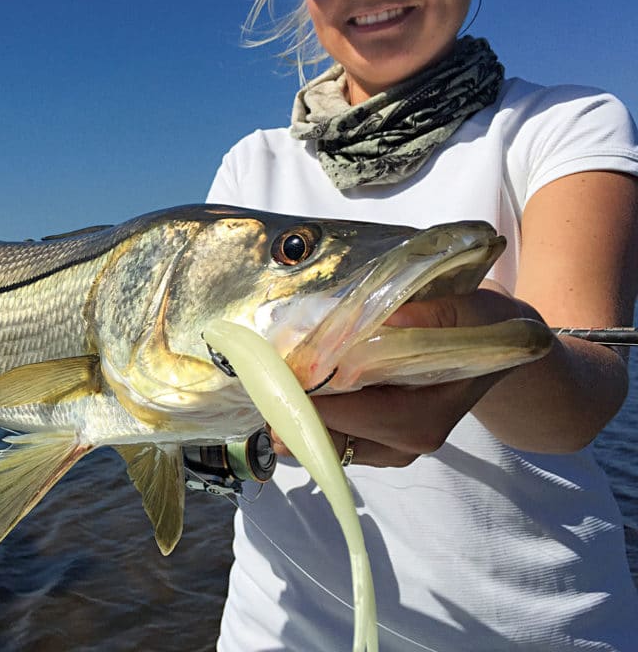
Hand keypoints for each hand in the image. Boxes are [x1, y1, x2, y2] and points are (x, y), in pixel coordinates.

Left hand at [271, 286, 533, 466]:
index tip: (269, 374)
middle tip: (252, 380)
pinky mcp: (382, 443)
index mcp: (424, 418)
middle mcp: (407, 442)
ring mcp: (393, 448)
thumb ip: (434, 316)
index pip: (350, 415)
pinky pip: (334, 438)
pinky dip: (308, 417)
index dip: (305, 396)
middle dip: (289, 408)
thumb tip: (391, 318)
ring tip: (262, 382)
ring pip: (327, 443)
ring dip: (293, 415)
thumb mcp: (474, 310)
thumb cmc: (488, 326)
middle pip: (331, 435)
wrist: (506, 352)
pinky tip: (287, 391)